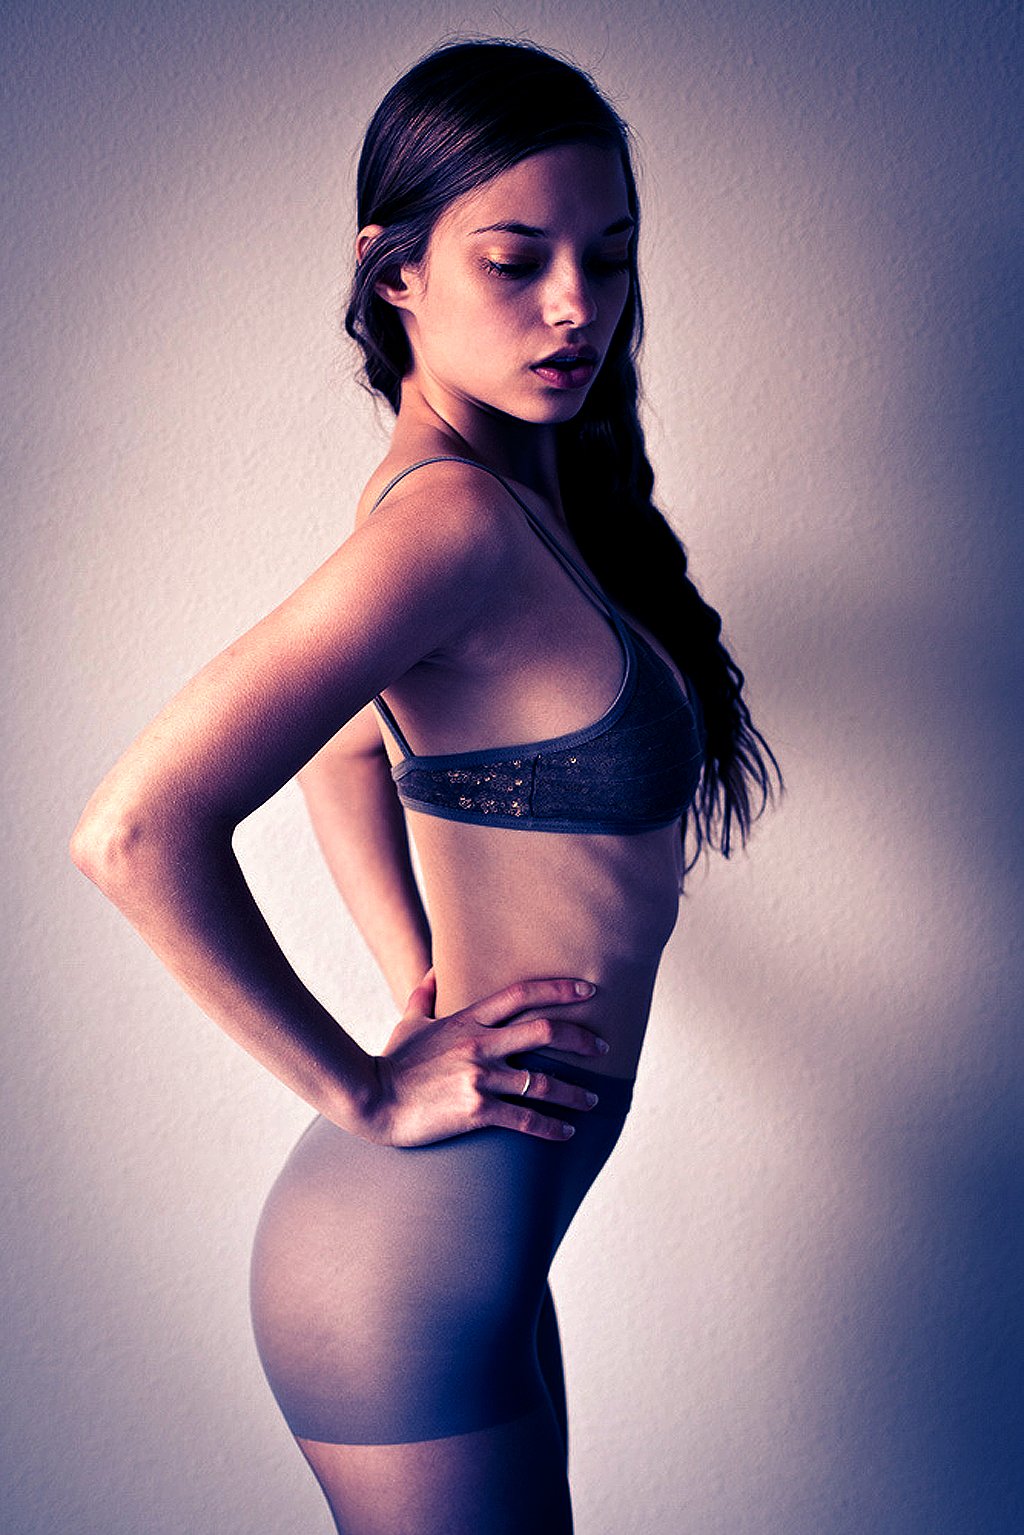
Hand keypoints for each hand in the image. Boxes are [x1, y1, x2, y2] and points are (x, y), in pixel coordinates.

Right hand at [361, 969, 607, 1146]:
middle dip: (581, 1038)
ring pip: (542, 1082)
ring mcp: (479, 1076)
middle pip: (544, 1032)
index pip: (522, 994)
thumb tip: (433, 969)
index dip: (559, 990)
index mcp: (468, 1019)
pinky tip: (566, 1132)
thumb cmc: (392, 1061)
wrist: (372, 1099)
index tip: (588, 992)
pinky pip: (525, 1119)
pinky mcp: (476, 1110)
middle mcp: (479, 1043)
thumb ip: (425, 994)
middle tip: (603, 1047)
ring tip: (592, 1100)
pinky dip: (551, 1127)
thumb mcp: (410, 1021)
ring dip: (574, 1092)